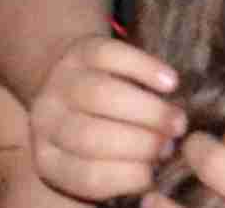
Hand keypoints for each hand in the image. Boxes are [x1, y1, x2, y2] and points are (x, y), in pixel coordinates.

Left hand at [28, 35, 187, 203]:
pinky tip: (171, 83)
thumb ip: (119, 167)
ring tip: (177, 121)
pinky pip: (112, 55)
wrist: (65, 79)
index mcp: (50, 159)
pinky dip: (144, 68)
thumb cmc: (94, 129)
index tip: (155, 174)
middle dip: (139, 143)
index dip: (126, 177)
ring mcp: (60, 81)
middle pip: (90, 135)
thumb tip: (157, 175)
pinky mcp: (81, 48)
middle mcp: (47, 121)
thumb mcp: (94, 158)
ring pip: (101, 94)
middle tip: (172, 145)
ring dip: (147, 110)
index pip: (85, 175)